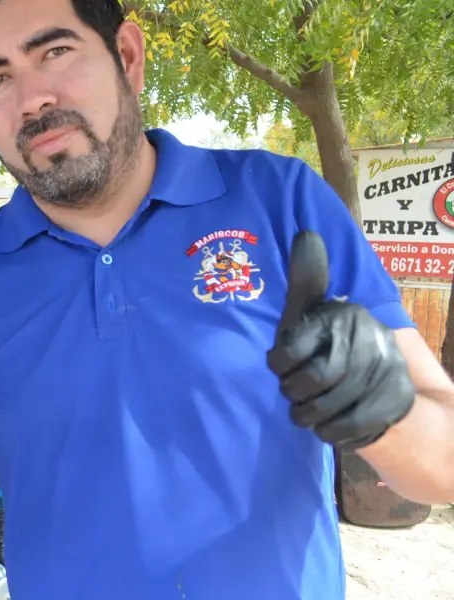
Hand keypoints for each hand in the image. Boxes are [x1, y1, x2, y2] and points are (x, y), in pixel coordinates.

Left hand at [267, 231, 415, 448]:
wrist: (388, 381)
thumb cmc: (334, 342)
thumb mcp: (314, 310)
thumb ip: (306, 280)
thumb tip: (305, 233)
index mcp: (341, 317)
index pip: (288, 349)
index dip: (277, 365)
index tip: (280, 365)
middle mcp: (365, 341)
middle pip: (310, 381)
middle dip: (293, 392)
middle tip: (292, 392)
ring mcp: (382, 373)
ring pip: (324, 409)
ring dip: (306, 415)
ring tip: (304, 410)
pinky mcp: (391, 405)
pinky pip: (344, 429)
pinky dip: (328, 432)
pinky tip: (325, 424)